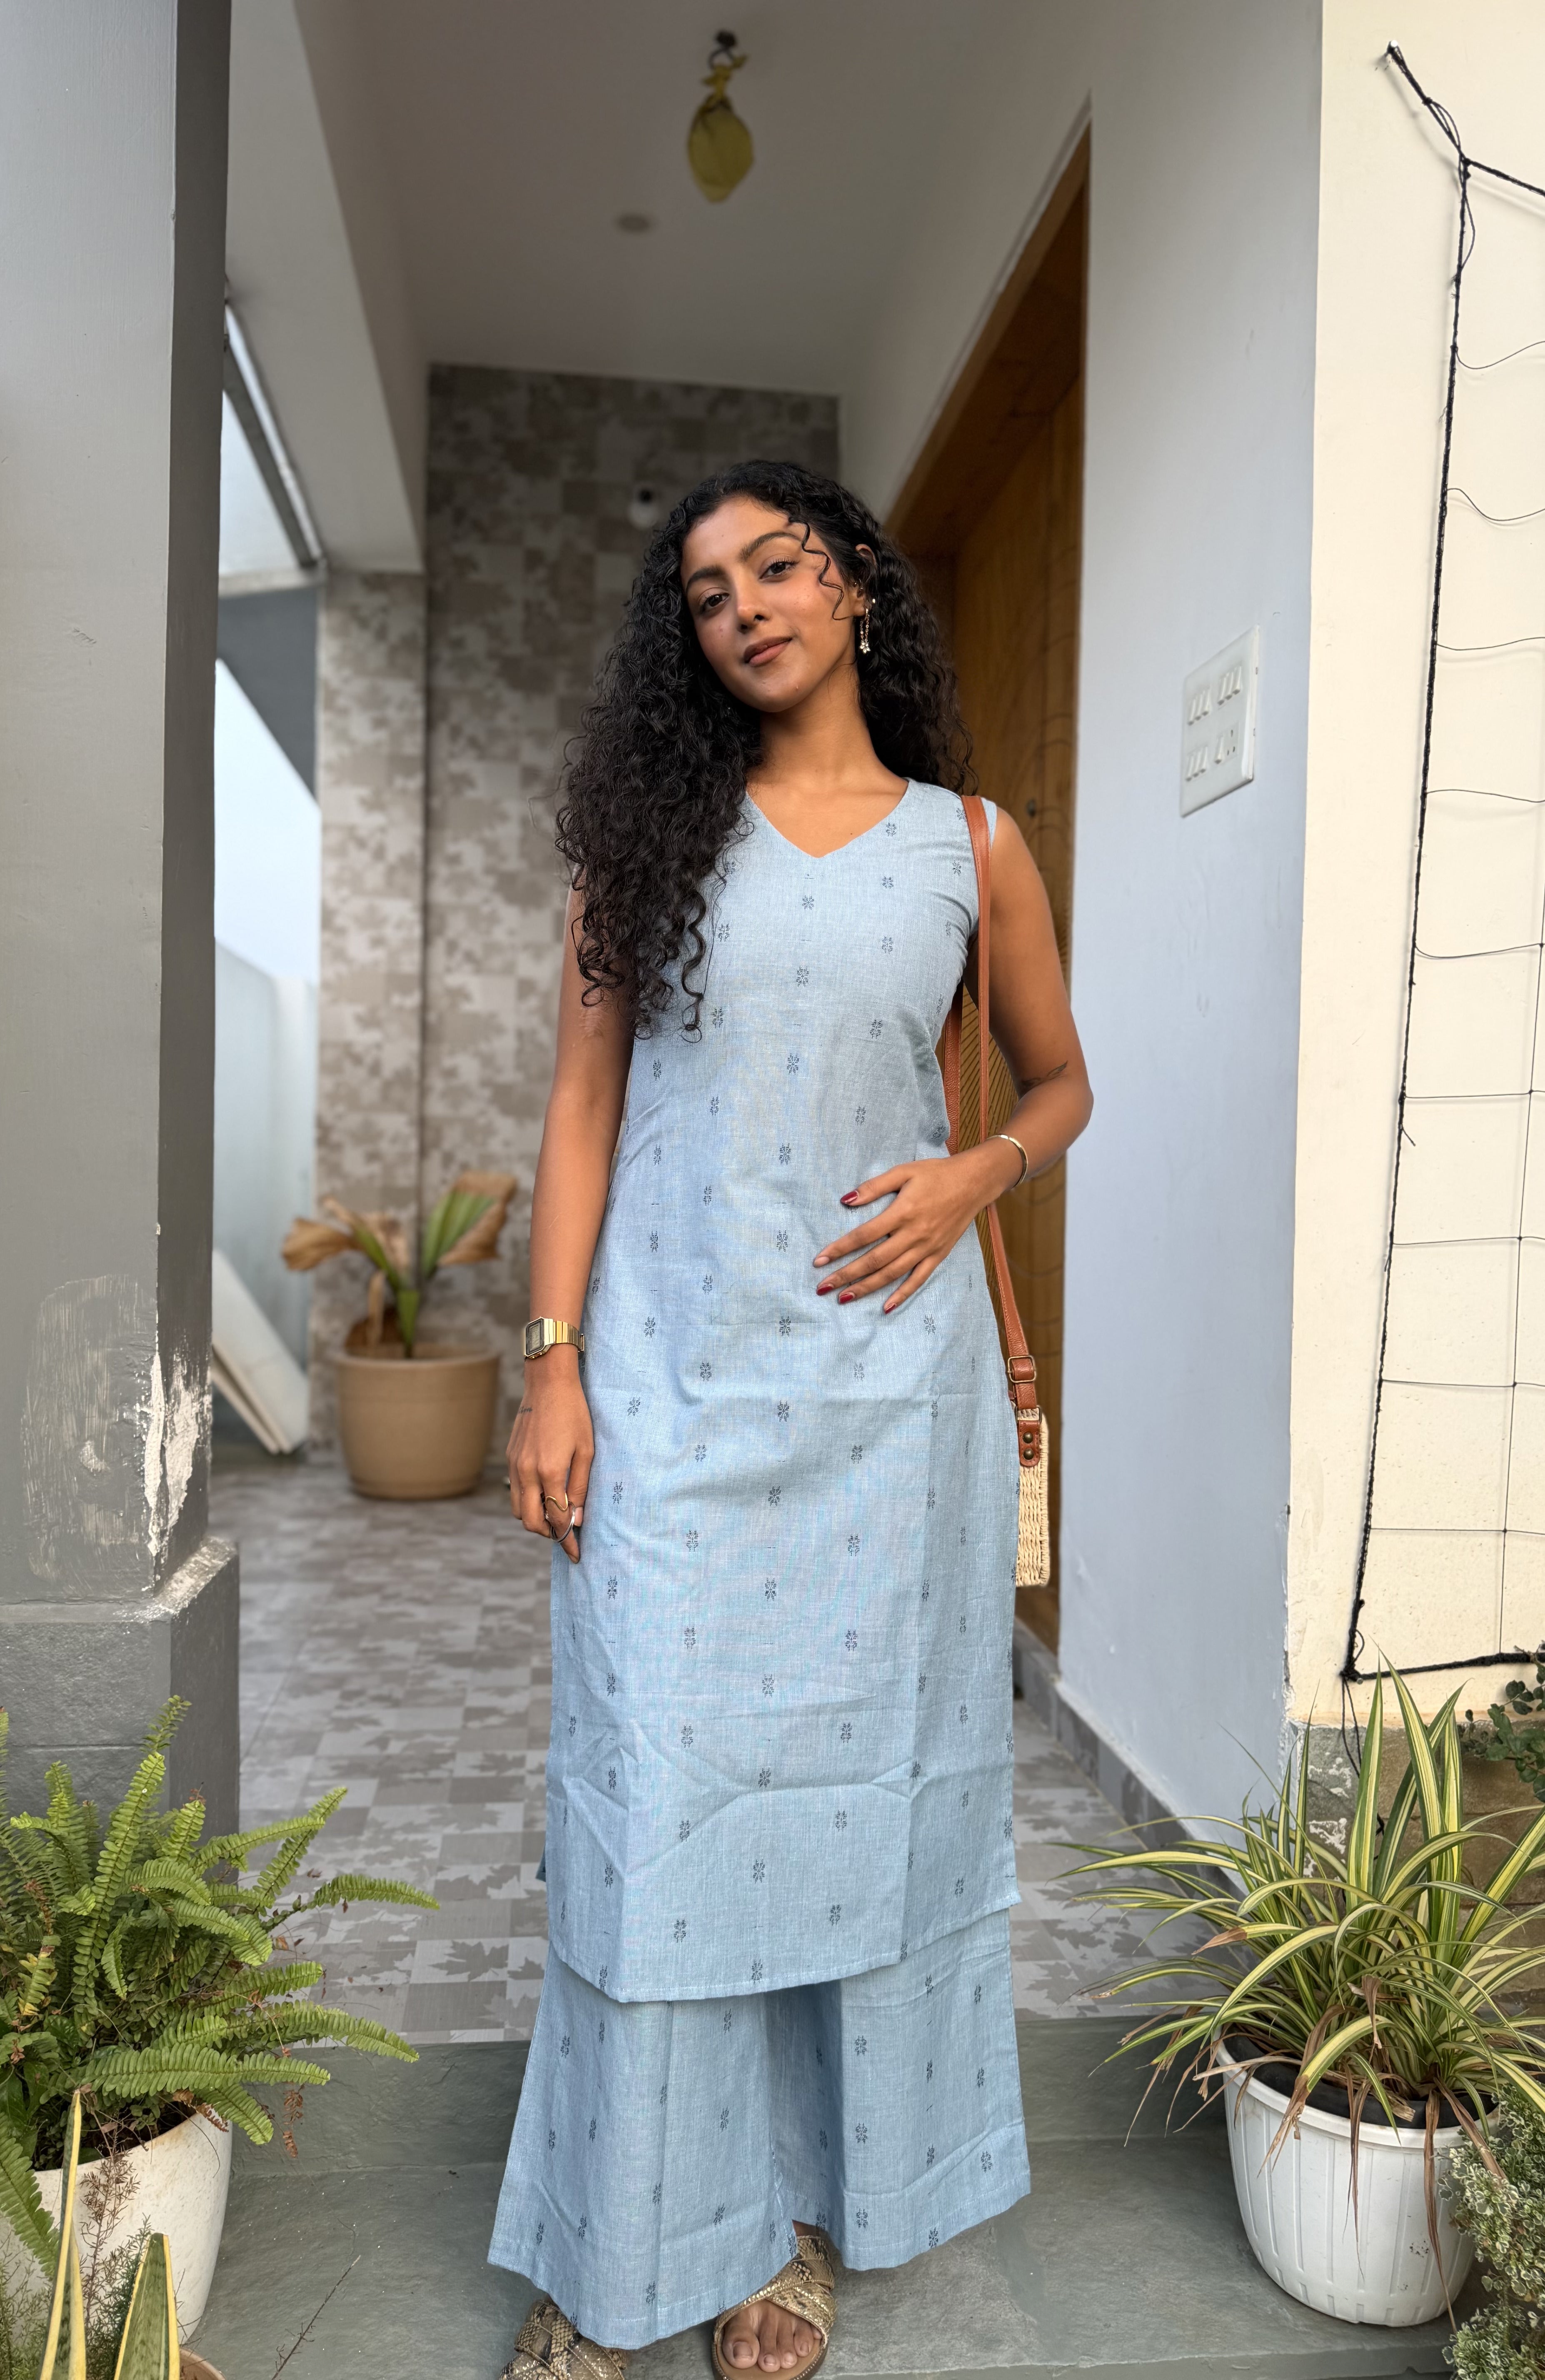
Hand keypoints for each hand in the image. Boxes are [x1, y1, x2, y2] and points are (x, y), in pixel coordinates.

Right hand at [507, 1350, 591, 1561]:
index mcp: (549, 1472)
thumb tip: (575, 1520)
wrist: (548, 1383)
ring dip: (534, 1519)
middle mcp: (527, 1473)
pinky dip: (527, 1501)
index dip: (566, 1541)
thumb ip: (580, 1488)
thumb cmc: (574, 1414)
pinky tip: (544, 1493)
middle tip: (566, 1534)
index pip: (556, 1519)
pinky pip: (514, 1491)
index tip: (576, 1554)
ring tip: (555, 1514)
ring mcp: (515, 1465)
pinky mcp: (510, 1457)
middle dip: (548, 1534)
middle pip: (530, 1522)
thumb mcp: (586, 1451)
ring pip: (517, 1510)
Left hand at [813, 1146, 1017, 1311]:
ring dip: (867, 1288)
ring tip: (844, 1298)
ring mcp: (927, 1248)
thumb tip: (845, 1200)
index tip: (819, 1260)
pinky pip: (918, 1279)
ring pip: (892, 1274)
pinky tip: (885, 1307)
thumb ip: (874, 1187)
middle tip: (823, 1287)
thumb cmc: (936, 1174)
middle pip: (874, 1260)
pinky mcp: (938, 1255)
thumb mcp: (903, 1171)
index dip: (839, 1249)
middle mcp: (913, 1235)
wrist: (974, 1182)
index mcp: (902, 1212)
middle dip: (846, 1275)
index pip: (863, 1236)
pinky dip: (902, 1295)